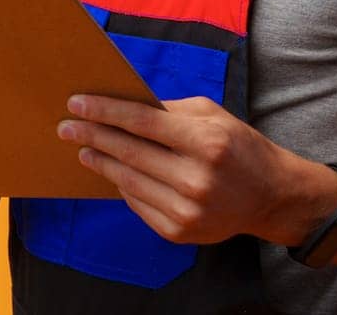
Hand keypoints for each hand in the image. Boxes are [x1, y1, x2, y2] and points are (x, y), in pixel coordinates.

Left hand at [56, 94, 335, 245]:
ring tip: (83, 148)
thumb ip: (169, 111)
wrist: (270, 196)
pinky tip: (111, 171)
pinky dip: (122, 185)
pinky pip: (138, 204)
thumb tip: (122, 106)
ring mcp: (187, 210)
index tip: (77, 103)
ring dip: (100, 162)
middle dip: (92, 135)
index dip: (106, 111)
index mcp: (206, 142)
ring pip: (128, 180)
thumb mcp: (212, 115)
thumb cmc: (238, 146)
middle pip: (129, 152)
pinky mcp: (179, 232)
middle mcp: (196, 178)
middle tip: (66, 126)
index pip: (143, 122)